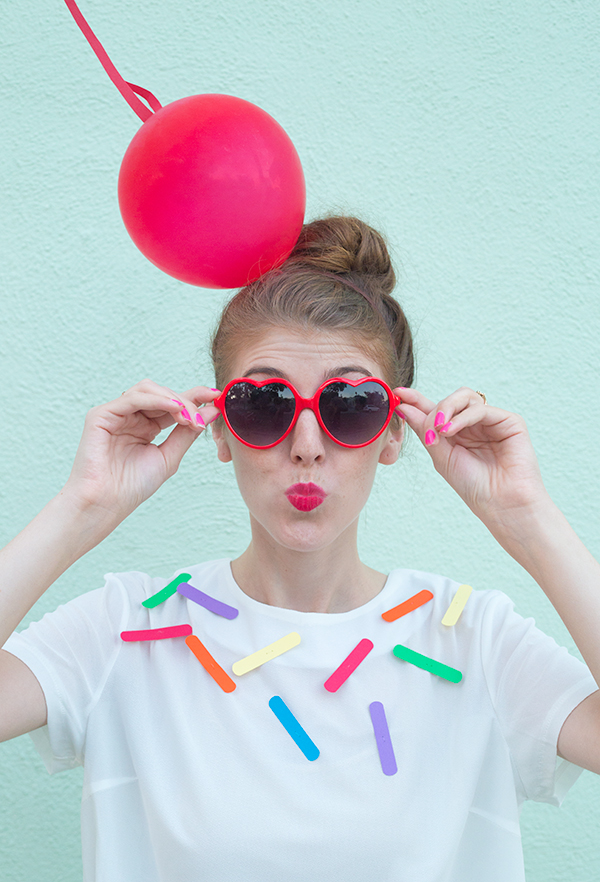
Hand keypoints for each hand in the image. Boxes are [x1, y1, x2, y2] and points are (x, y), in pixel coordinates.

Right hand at [63, 379, 220, 522]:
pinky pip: (132, 398)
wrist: (106, 503)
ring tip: (188, 417)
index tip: (217, 396)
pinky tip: (173, 408)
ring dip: (173, 399)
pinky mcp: (101, 415)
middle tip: (202, 417)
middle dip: (187, 401)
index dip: (195, 397)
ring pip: (148, 389)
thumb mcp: (169, 456)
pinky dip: (156, 400)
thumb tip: (211, 411)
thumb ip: (188, 433)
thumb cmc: (132, 486)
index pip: (172, 405)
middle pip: (162, 394)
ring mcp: (116, 413)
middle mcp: (131, 417)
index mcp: (146, 426)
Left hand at [396, 386, 550, 524]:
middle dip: (434, 410)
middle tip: (429, 429)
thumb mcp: (441, 456)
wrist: (501, 504)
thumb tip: (403, 406)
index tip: (398, 394)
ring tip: (440, 430)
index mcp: (458, 433)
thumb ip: (425, 430)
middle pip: (450, 400)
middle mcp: (474, 424)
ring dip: (447, 409)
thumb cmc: (473, 486)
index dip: (417, 400)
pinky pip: (480, 409)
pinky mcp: (509, 421)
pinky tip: (450, 430)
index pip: (436, 410)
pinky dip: (462, 417)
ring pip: (465, 397)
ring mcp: (492, 421)